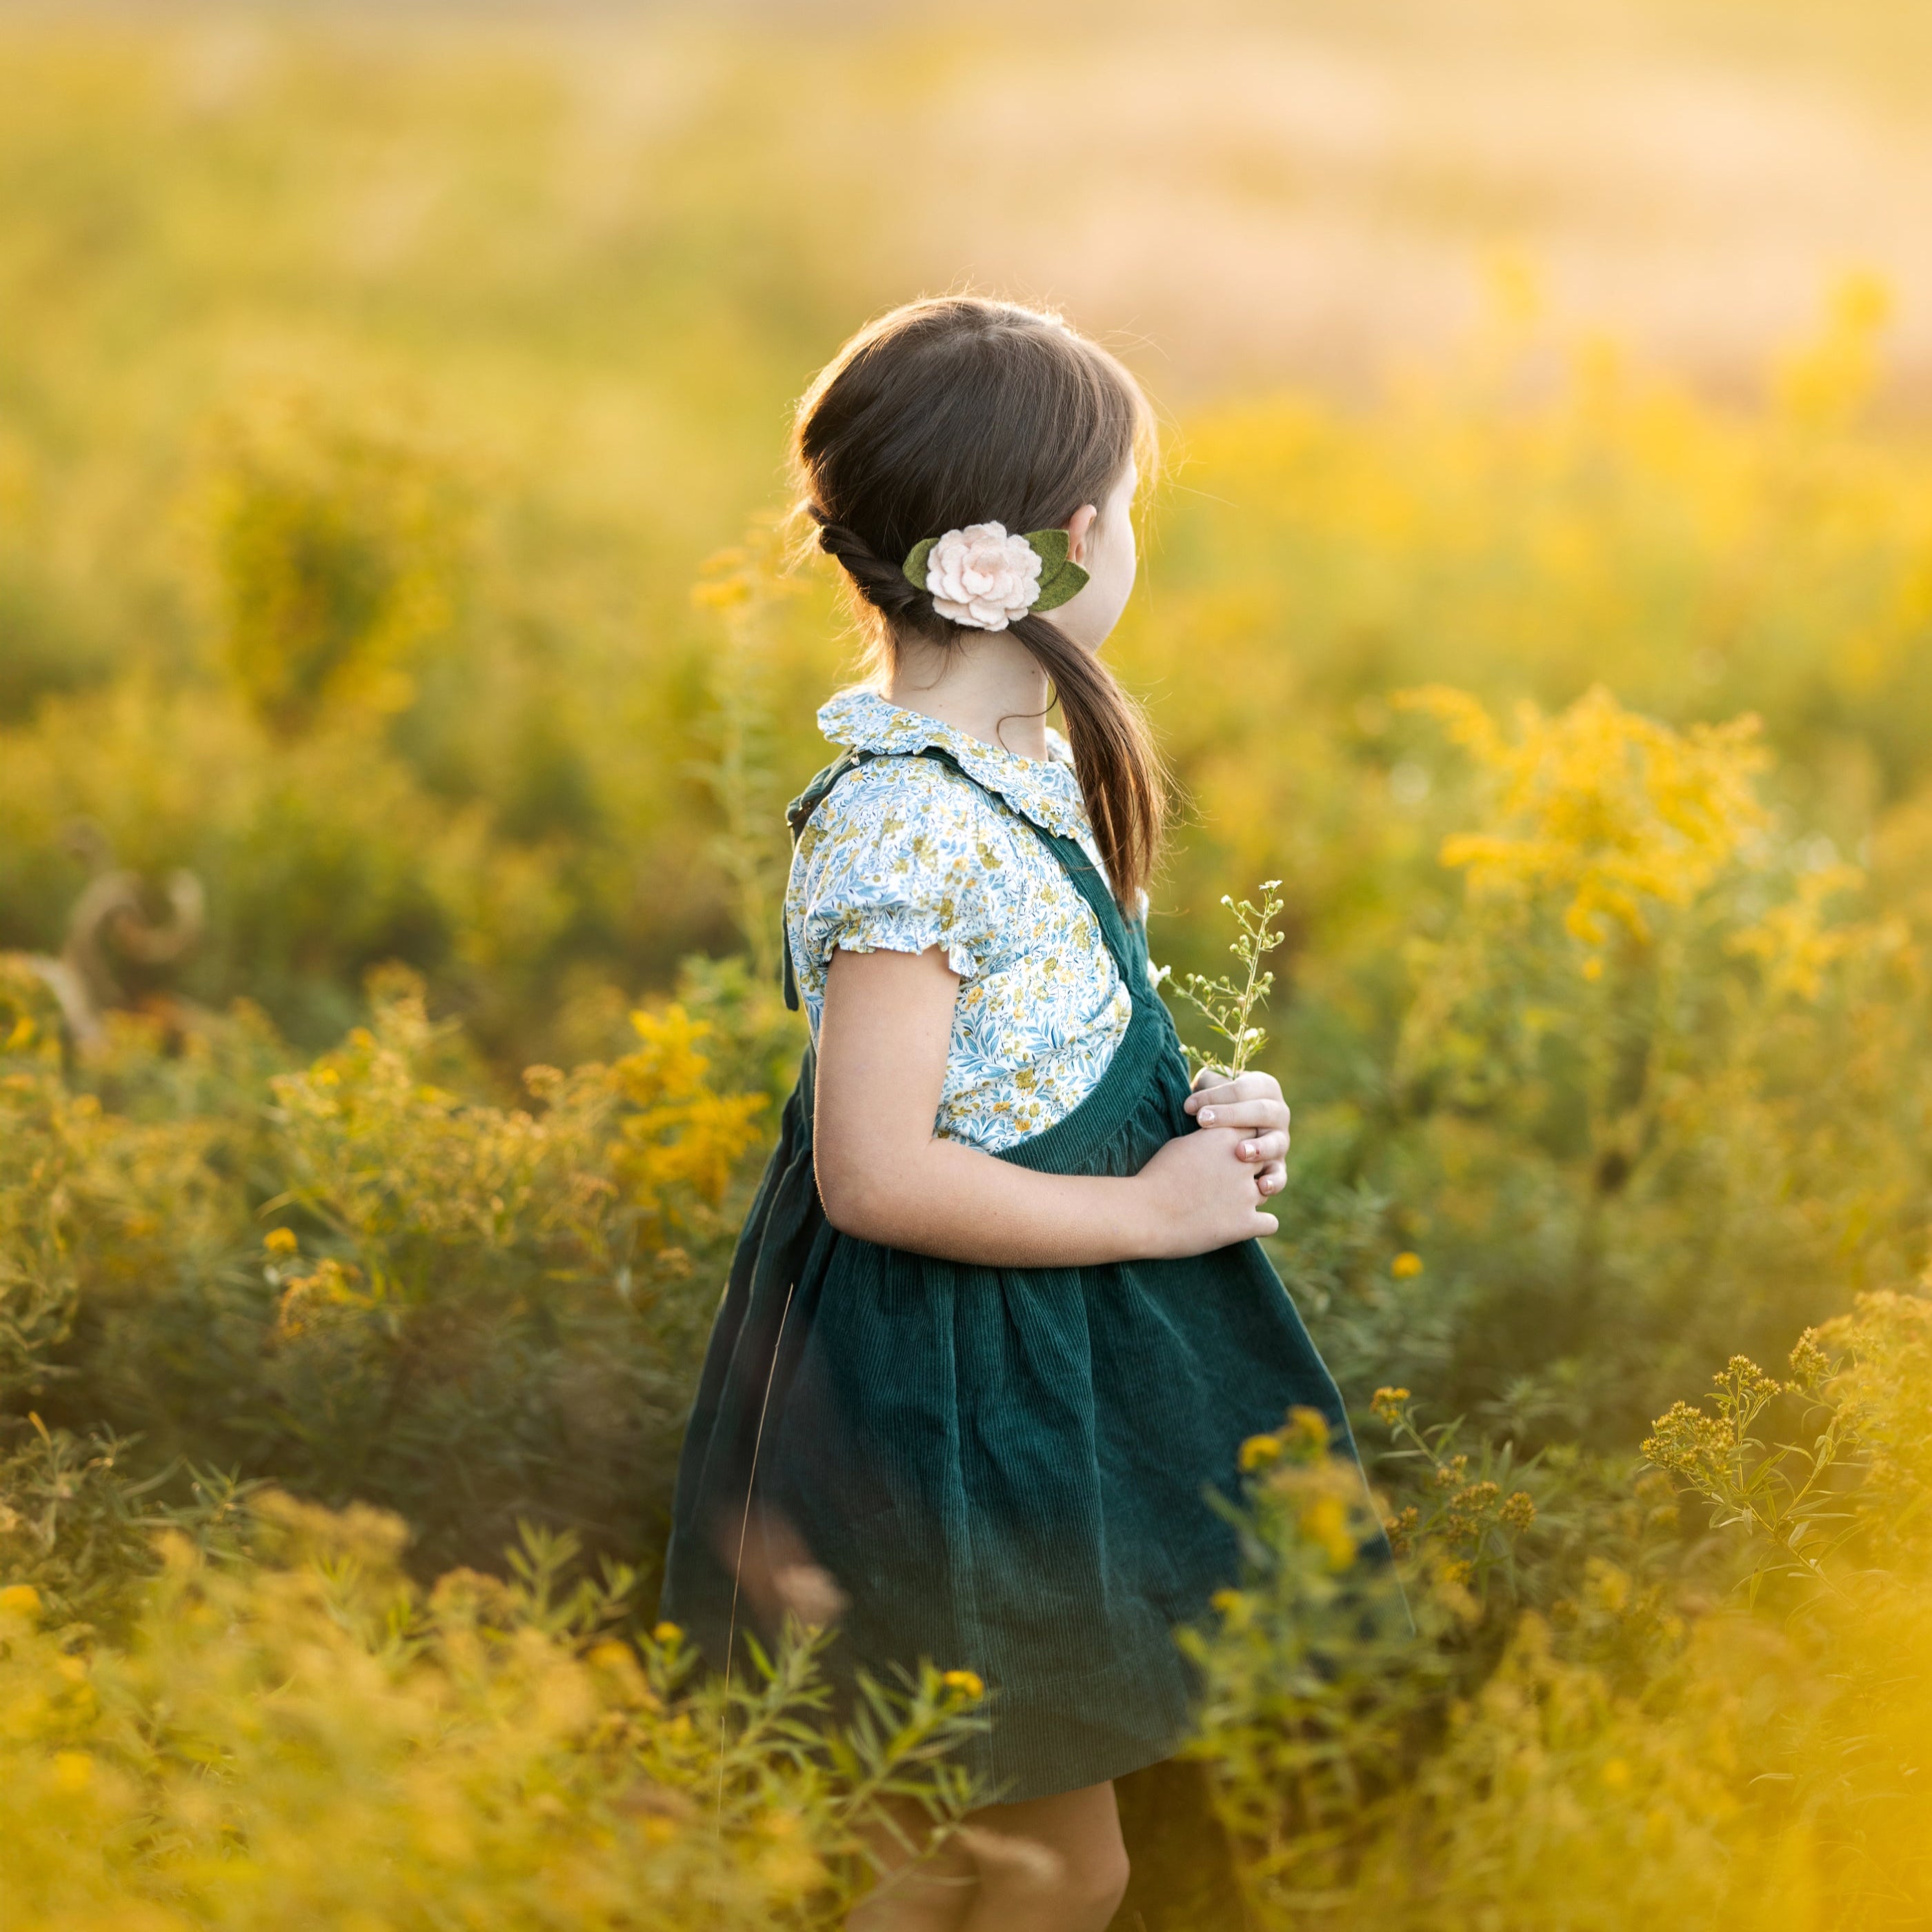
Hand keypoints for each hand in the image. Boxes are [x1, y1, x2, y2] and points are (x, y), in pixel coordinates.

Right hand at [1133, 1124, 1279, 1256]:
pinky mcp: (1245, 1223)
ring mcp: (1247, 1193)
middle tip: (1229, 1179)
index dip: (1245, 1142)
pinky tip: (1242, 1225)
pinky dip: (1259, 1225)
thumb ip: (1208, 1140)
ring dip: (1252, 1196)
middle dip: (1252, 1167)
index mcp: (1226, 1136)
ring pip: (1267, 1190)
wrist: (1143, 1213)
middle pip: (1266, 1158)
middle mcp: (1243, 1161)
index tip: (1232, 1152)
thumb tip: (1217, 1140)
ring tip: (1225, 1204)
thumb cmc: (1156, 1176)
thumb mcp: (1180, 1144)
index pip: (1255, 1131)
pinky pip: (1270, 1223)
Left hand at [1183, 1068, 1290, 1198]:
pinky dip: (1274, 1181)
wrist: (1220, 1130)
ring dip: (1259, 1148)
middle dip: (1232, 1115)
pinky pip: (1280, 1175)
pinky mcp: (1278, 1166)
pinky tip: (1261, 1187)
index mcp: (1265, 1087)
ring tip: (1239, 1152)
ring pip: (1275, 1143)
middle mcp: (1278, 1113)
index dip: (1216, 1096)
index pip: (1243, 1089)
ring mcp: (1280, 1140)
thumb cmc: (1212, 1103)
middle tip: (1203, 1121)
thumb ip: (1207, 1086)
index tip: (1189, 1106)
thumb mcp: (1209, 1087)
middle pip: (1262, 1111)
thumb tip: (1195, 1103)